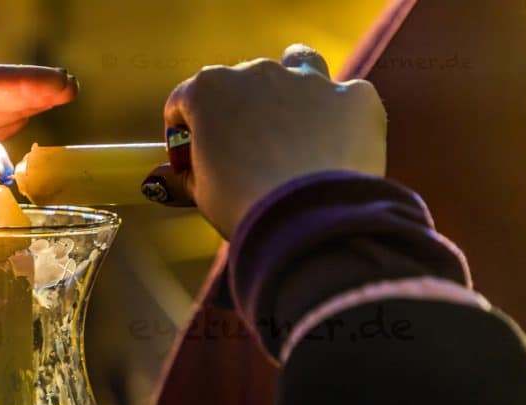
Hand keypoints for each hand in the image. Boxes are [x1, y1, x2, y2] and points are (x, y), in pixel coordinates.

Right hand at [141, 44, 385, 238]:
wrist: (310, 220)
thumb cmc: (244, 205)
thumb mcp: (201, 193)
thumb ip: (187, 175)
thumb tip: (172, 178)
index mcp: (209, 91)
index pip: (184, 100)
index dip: (182, 132)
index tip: (189, 160)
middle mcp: (257, 73)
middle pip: (241, 83)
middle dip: (239, 113)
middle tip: (242, 155)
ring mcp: (309, 79)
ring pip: (299, 63)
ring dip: (292, 86)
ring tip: (293, 123)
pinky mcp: (353, 96)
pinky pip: (345, 98)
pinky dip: (339, 117)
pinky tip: (335, 147)